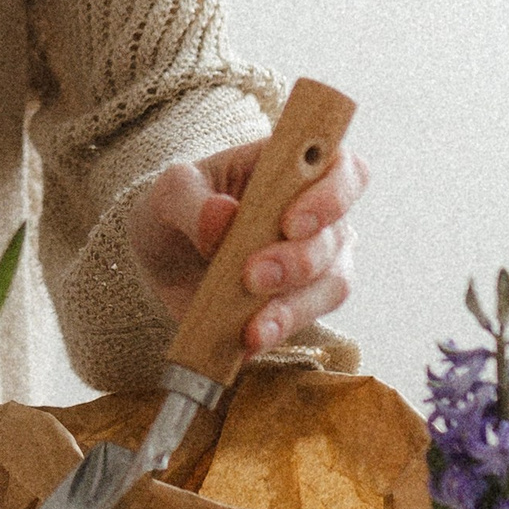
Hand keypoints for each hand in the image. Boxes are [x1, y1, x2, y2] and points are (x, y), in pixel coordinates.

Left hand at [125, 137, 366, 353]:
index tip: (291, 223)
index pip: (344, 170)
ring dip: (293, 307)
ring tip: (252, 327)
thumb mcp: (171, 192)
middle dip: (297, 261)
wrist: (164, 255)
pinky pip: (304, 320)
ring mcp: (316, 262)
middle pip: (335, 236)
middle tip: (252, 276)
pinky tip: (250, 340)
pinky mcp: (299, 303)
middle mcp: (318, 214)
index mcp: (296, 169)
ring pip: (332, 284)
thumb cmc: (180, 206)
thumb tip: (223, 218)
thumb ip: (192, 200)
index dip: (332, 195)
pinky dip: (278, 330)